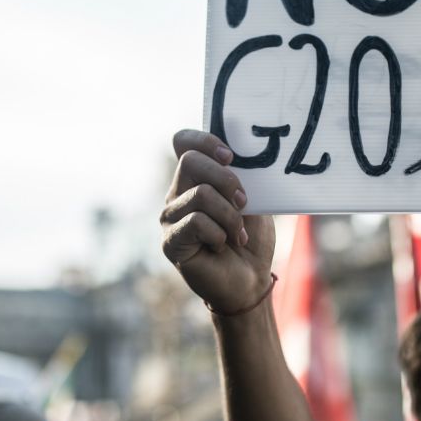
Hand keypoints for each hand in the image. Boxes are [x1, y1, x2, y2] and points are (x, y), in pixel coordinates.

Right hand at [161, 130, 275, 313]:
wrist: (250, 280)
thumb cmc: (250, 239)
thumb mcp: (250, 200)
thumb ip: (238, 177)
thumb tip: (234, 157)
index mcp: (194, 179)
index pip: (183, 141)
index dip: (205, 140)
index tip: (231, 156)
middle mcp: (176, 194)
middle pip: (190, 161)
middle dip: (226, 178)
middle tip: (243, 201)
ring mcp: (170, 217)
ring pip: (201, 194)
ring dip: (230, 216)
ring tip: (237, 234)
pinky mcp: (170, 241)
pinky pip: (196, 222)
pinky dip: (219, 234)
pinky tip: (221, 246)